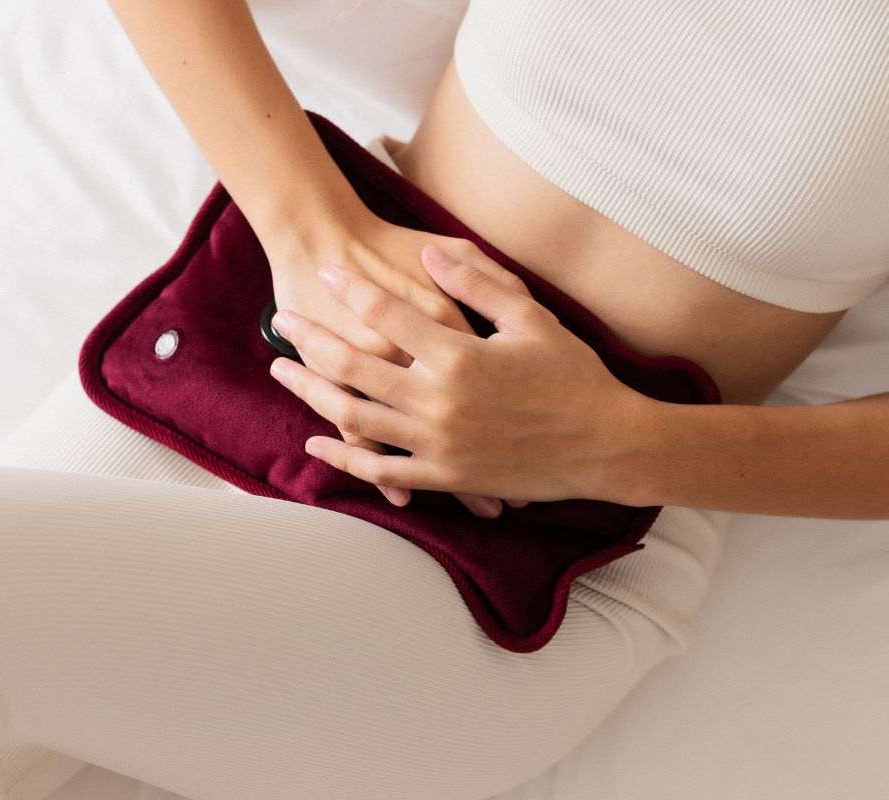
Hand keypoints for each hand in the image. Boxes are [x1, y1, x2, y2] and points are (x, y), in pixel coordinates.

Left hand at [266, 242, 649, 504]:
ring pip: (355, 416)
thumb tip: (431, 252)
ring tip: (282, 371)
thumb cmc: (575, 377)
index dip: (351, 287)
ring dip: (312, 393)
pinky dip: (345, 457)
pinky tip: (316, 442)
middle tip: (281, 319)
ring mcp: (438, 444)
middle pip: (354, 365)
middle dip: (311, 338)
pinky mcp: (445, 476)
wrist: (606, 446)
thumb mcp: (532, 318)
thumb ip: (478, 283)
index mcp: (460, 355)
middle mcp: (439, 400)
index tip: (325, 267)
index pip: (388, 313)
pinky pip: (382, 469)